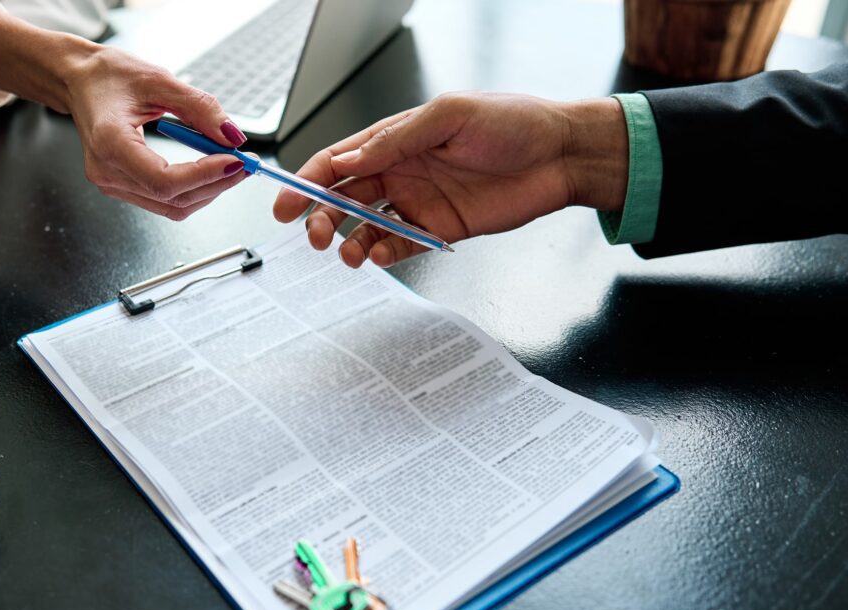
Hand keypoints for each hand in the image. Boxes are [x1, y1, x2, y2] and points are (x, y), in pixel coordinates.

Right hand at [62, 48, 249, 219]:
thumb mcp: (159, 80)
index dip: (204, 176)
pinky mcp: (121, 186)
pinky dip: (192, 189)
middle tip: (245, 163)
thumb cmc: (108, 77)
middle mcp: (107, 172)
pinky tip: (209, 170)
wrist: (79, 81)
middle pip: (173, 199)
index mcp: (110, 143)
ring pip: (172, 206)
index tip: (234, 160)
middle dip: (216, 184)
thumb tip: (232, 136)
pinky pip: (164, 200)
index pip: (164, 181)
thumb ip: (200, 108)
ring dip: (208, 190)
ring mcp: (112, 184)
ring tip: (232, 165)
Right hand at [272, 92, 628, 266]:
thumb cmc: (514, 122)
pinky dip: (384, 253)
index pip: (339, 161)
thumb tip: (350, 158)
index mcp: (397, 138)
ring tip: (348, 254)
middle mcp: (402, 171)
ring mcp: (419, 202)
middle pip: (345, 198)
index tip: (286, 205)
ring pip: (368, 226)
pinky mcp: (441, 230)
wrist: (561, 156)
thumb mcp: (450, 116)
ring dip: (350, 240)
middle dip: (322, 217)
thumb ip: (396, 140)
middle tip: (315, 235)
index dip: (308, 182)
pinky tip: (378, 256)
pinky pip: (402, 245)